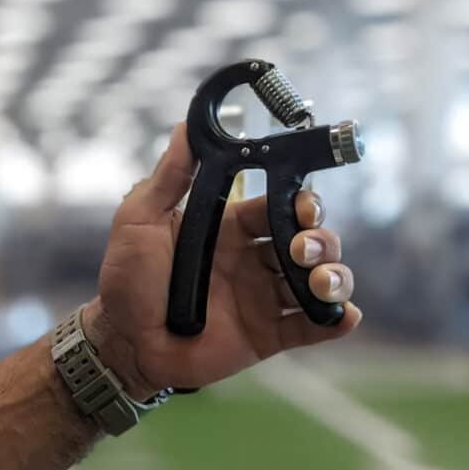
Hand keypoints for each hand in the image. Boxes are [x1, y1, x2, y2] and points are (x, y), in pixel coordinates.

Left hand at [83, 123, 361, 399]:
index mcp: (230, 228)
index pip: (279, 206)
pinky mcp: (268, 336)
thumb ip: (169, 178)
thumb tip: (187, 126)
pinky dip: (333, 322)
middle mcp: (254, 260)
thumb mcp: (139, 221)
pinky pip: (310, 328)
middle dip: (319, 239)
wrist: (122, 343)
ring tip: (320, 282)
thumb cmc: (126, 280)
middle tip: (301, 249)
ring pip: (317, 281)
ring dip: (333, 277)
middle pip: (308, 240)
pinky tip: (345, 316)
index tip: (304, 204)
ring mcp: (264, 299)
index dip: (300, 202)